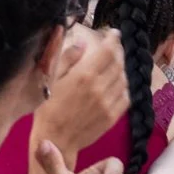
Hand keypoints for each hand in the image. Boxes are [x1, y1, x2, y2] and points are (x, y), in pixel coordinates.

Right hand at [34, 25, 125, 157]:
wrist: (55, 140)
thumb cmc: (48, 108)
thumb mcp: (51, 78)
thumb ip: (68, 58)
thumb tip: (84, 43)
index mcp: (84, 75)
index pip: (108, 51)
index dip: (113, 39)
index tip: (114, 33)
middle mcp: (99, 88)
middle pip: (118, 63)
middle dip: (117, 51)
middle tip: (113, 46)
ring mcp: (108, 103)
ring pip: (123, 79)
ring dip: (120, 68)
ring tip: (113, 64)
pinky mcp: (112, 117)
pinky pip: (125, 97)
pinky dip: (124, 87)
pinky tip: (116, 84)